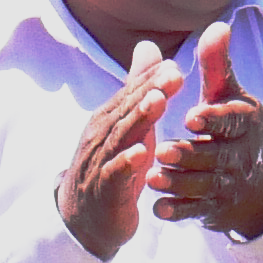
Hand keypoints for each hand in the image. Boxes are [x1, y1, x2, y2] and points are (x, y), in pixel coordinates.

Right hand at [56, 42, 177, 260]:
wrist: (86, 216)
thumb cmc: (113, 163)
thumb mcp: (128, 122)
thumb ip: (138, 86)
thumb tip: (149, 45)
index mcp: (110, 117)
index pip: (132, 93)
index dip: (153, 79)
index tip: (176, 65)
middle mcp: (102, 134)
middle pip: (127, 108)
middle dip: (150, 90)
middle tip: (174, 75)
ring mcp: (101, 161)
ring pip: (121, 136)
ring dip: (139, 119)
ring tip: (159, 102)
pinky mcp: (105, 189)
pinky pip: (115, 174)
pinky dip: (126, 163)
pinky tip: (141, 154)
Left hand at [145, 21, 262, 237]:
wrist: (257, 181)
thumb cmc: (234, 127)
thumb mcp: (228, 94)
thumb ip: (217, 64)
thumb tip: (216, 25)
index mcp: (246, 122)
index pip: (232, 120)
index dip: (214, 120)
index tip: (191, 116)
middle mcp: (242, 155)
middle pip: (217, 156)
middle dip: (191, 154)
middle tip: (164, 150)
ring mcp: (230, 184)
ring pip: (205, 185)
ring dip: (180, 183)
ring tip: (153, 177)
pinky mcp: (216, 207)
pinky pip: (197, 211)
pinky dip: (179, 211)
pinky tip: (158, 209)